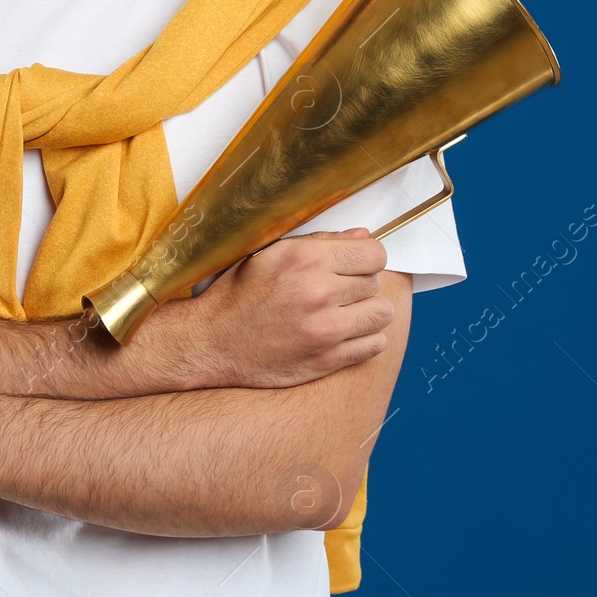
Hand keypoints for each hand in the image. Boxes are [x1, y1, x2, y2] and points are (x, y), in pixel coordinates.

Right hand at [177, 229, 394, 388]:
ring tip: (346, 312)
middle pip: (376, 282)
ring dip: (368, 312)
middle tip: (338, 290)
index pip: (374, 253)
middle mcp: (319, 291)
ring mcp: (326, 329)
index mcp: (306, 258)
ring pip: (382, 314)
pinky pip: (374, 345)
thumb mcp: (271, 254)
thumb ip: (320, 242)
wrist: (214, 342)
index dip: (367, 258)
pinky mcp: (327, 360)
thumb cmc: (240, 294)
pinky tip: (343, 334)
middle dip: (360, 284)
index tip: (355, 264)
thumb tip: (362, 236)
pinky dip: (365, 339)